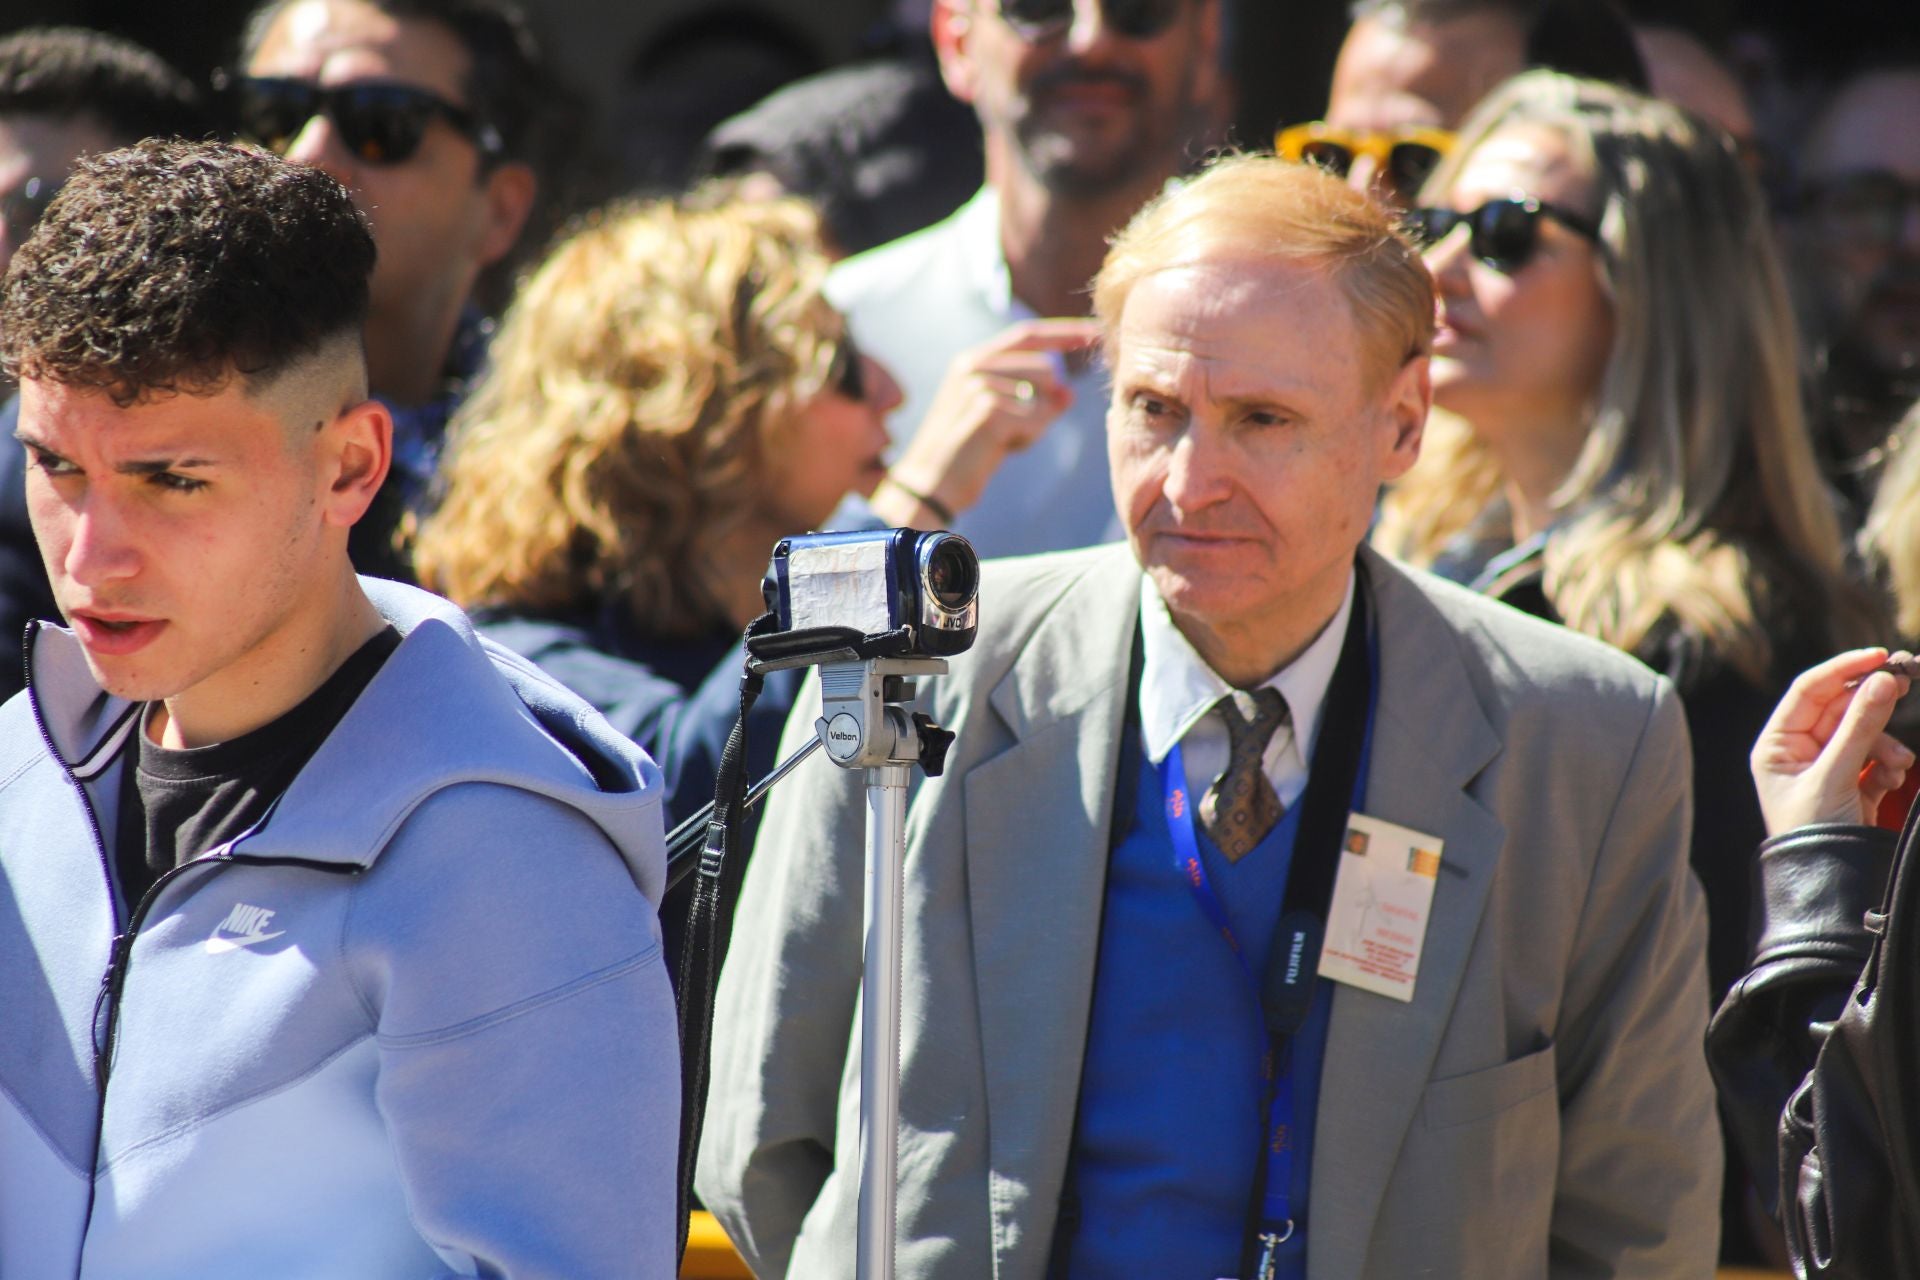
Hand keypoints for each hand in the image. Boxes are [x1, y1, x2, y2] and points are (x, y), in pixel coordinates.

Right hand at [871, 318, 1100, 525]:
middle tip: (1017, 433)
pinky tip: (999, 449)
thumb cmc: (968, 453)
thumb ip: (1036, 401)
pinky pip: (1038, 420)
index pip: (1028, 334)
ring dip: (1036, 424)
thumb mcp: (1004, 420)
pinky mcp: (989, 408)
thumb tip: (1069, 393)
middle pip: (1045, 368)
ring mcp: (980, 384)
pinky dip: (1028, 439)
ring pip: (1046, 395)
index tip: (1094, 332)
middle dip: (1048, 402)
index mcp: (972, 360)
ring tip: (1002, 442)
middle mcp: (974, 365)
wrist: (931, 485)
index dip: (1063, 332)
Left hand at [1751, 647, 1915, 834]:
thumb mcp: (1834, 776)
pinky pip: (1876, 759)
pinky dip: (1888, 765)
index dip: (1843, 669)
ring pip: (1864, 733)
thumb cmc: (1814, 831)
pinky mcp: (1852, 786)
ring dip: (1886, 743)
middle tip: (1906, 683)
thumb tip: (1883, 680)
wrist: (1830, 884)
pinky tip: (1891, 781)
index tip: (1878, 656)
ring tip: (1898, 765)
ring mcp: (1826, 768)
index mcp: (1776, 744)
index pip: (1809, 691)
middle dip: (1873, 703)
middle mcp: (1797, 752)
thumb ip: (1860, 727)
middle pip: (1840, 708)